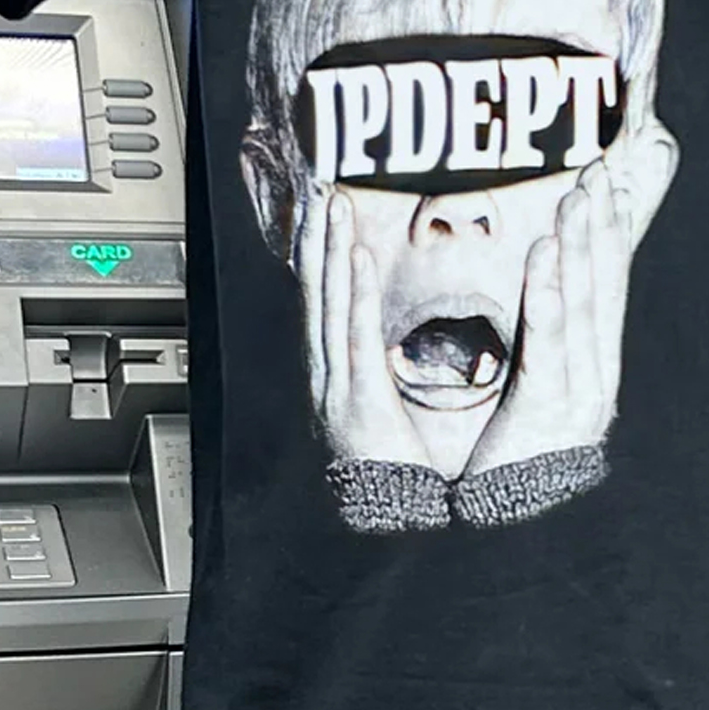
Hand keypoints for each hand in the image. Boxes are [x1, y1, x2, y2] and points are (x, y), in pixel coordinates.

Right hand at [299, 191, 430, 468]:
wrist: (385, 525)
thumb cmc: (392, 471)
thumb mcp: (379, 405)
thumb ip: (376, 365)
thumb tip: (381, 329)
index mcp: (334, 372)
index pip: (325, 297)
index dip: (320, 249)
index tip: (323, 204)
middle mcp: (328, 372)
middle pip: (318, 291)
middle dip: (316, 236)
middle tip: (318, 183)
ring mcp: (338, 384)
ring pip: (332, 304)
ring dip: (331, 251)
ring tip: (332, 204)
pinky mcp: (360, 401)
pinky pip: (357, 337)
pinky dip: (356, 294)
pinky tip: (356, 259)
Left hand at [465, 161, 632, 475]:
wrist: (513, 526)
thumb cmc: (517, 458)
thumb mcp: (539, 393)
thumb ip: (548, 345)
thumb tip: (551, 293)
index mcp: (595, 368)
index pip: (605, 289)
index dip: (610, 234)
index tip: (610, 183)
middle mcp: (595, 374)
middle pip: (598, 288)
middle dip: (598, 226)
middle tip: (596, 170)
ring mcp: (575, 390)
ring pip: (579, 305)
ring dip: (577, 247)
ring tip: (573, 198)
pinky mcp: (545, 407)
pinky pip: (547, 341)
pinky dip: (546, 295)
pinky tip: (543, 257)